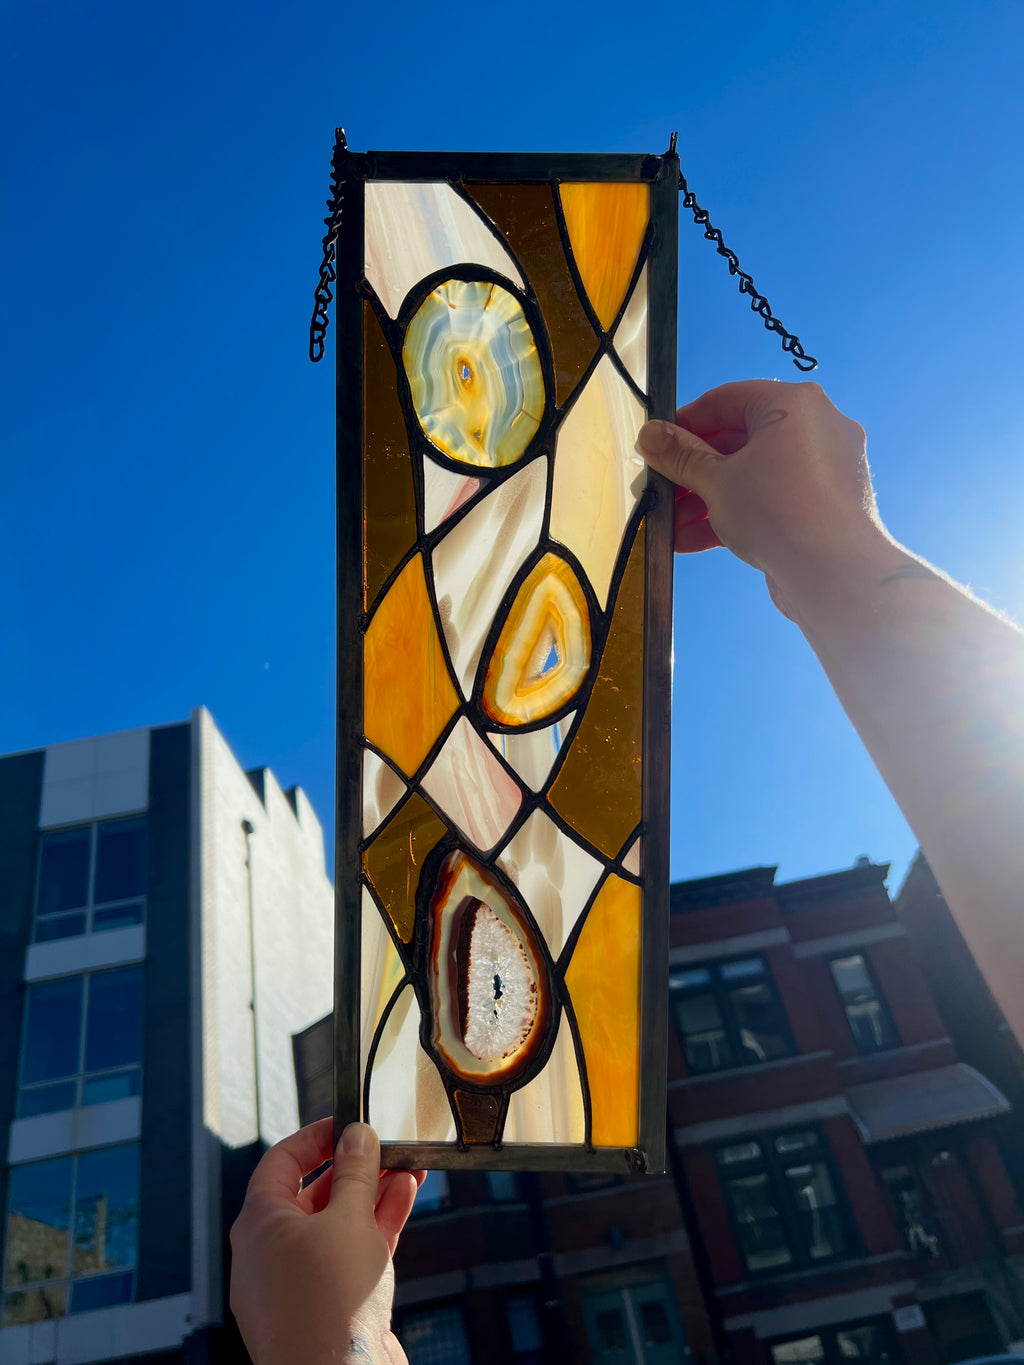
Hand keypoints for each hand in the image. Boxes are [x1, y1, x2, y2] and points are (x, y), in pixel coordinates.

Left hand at [229, 1119, 424, 1364]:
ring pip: (334, 1226)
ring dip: (371, 1195)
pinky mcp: (324, 1308)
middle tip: (383, 1148)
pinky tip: (402, 1200)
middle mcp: (270, 1254)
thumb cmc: (329, 1308)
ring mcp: (296, 1285)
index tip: (346, 1123)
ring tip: (406, 1169)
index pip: (281, 1162)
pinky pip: (345, 1256)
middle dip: (352, 1169)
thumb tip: (357, 1136)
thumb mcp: (348, 1219)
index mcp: (258, 1226)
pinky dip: (373, 1229)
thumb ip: (355, 1173)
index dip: (315, 1138)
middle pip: (311, 1194)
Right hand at [637, 380, 890, 618]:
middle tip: (659, 491)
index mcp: (793, 405)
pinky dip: (733, 516)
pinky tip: (692, 541)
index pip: (727, 400)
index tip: (656, 445)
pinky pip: (769, 501)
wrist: (837, 575)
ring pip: (751, 476)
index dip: (684, 422)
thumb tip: (650, 435)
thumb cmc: (779, 511)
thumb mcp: (716, 480)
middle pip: (737, 441)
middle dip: (692, 472)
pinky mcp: (820, 507)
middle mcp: (813, 429)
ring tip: (671, 526)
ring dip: (706, 500)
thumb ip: (680, 456)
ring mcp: (821, 470)